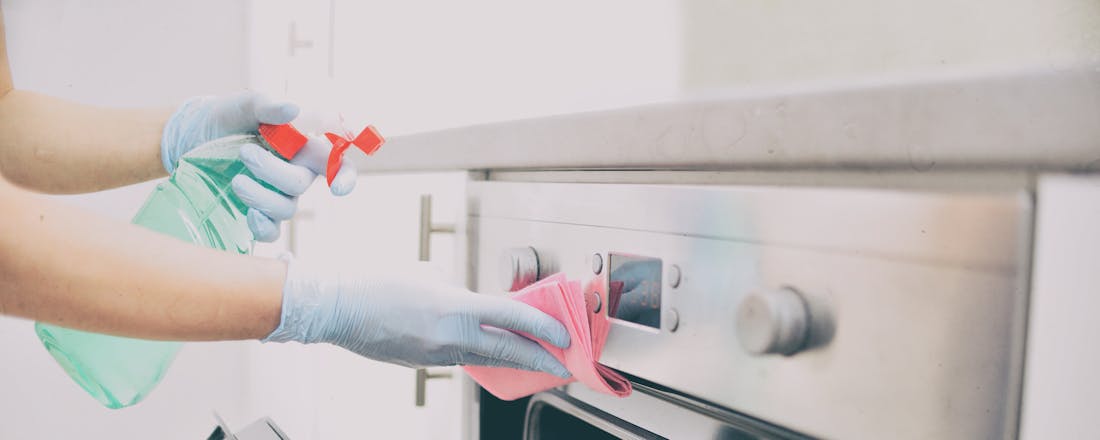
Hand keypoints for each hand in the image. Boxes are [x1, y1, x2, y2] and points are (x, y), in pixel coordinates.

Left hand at [160, 92, 355, 241]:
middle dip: (274, 172)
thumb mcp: (244, 106)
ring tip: (236, 180)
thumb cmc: (226, 117)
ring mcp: (276, 196)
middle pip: (300, 185)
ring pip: (285, 209)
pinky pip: (271, 231)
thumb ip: (268, 106)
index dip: (343, 177)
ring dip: (262, 197)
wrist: (192, 137)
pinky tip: (248, 214)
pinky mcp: (256, 213)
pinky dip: (263, 227)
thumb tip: (293, 109)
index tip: (336, 189)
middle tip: (245, 153)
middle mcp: (294, 173)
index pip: (335, 163)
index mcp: (301, 147)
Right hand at [264, 260, 571, 376]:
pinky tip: (488, 351)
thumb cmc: (376, 283)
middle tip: (562, 363)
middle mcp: (448, 336)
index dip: (542, 327)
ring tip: (534, 358)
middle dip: (538, 359)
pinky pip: (458, 358)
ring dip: (511, 359)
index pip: (511, 318)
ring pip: (484, 358)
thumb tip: (468, 301)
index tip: (562, 335)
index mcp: (453, 307)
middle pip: (507, 350)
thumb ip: (454, 290)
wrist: (336, 308)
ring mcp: (435, 354)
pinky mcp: (422, 362)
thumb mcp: (426, 275)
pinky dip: (477, 355)